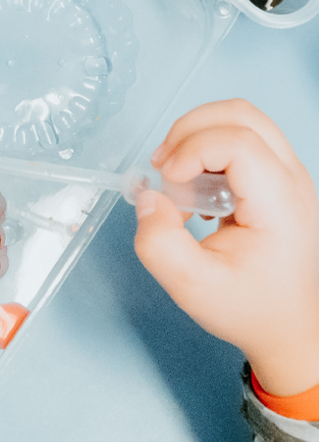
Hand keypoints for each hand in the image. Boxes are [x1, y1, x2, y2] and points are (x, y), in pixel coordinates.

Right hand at [133, 99, 318, 396]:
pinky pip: (242, 138)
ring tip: (176, 177)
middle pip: (241, 115)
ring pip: (242, 119)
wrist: (289, 326)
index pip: (237, 142)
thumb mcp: (190, 287)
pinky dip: (207, 150)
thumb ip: (158, 241)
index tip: (167, 183)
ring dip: (197, 137)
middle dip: (190, 131)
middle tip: (164, 168)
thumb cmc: (249, 308)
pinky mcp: (278, 179)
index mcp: (280, 206)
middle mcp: (293, 182)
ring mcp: (289, 177)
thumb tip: (149, 198)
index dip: (191, 151)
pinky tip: (195, 189)